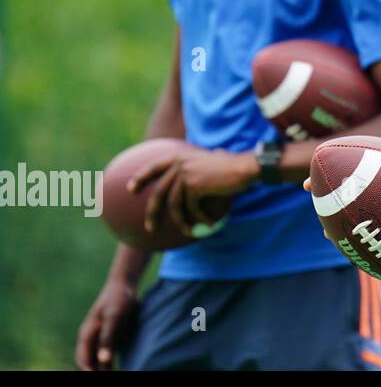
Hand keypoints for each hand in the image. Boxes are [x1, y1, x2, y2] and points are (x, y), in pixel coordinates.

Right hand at [75, 278, 138, 370]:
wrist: (124, 286)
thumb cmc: (118, 299)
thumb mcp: (114, 317)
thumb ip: (108, 338)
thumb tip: (103, 360)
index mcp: (86, 335)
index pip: (83, 360)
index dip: (89, 372)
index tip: (97, 378)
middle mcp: (90, 340)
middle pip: (88, 364)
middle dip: (95, 374)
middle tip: (111, 380)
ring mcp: (99, 340)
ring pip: (97, 363)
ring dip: (102, 372)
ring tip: (115, 377)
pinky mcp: (109, 340)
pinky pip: (106, 358)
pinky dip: (109, 367)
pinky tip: (121, 371)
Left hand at [130, 146, 254, 236]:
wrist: (243, 167)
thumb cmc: (231, 165)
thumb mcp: (208, 162)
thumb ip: (195, 168)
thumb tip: (190, 180)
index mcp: (179, 156)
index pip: (153, 166)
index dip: (140, 177)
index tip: (131, 189)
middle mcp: (178, 164)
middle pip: (159, 192)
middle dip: (152, 212)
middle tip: (150, 227)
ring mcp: (185, 175)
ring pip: (174, 205)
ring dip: (180, 221)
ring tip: (185, 230)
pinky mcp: (194, 186)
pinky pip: (191, 208)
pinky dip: (198, 218)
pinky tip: (205, 224)